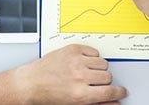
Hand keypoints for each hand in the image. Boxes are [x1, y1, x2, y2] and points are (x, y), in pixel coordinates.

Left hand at [10, 44, 126, 104]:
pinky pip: (94, 51)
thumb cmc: (46, 97)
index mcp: (80, 94)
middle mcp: (79, 76)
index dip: (119, 92)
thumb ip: (97, 104)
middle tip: (93, 83)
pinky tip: (82, 63)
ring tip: (86, 72)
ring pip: (103, 63)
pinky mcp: (72, 49)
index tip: (121, 91)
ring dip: (98, 68)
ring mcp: (76, 61)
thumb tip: (114, 103)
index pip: (111, 91)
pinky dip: (91, 57)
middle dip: (104, 81)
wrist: (28, 84)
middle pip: (108, 76)